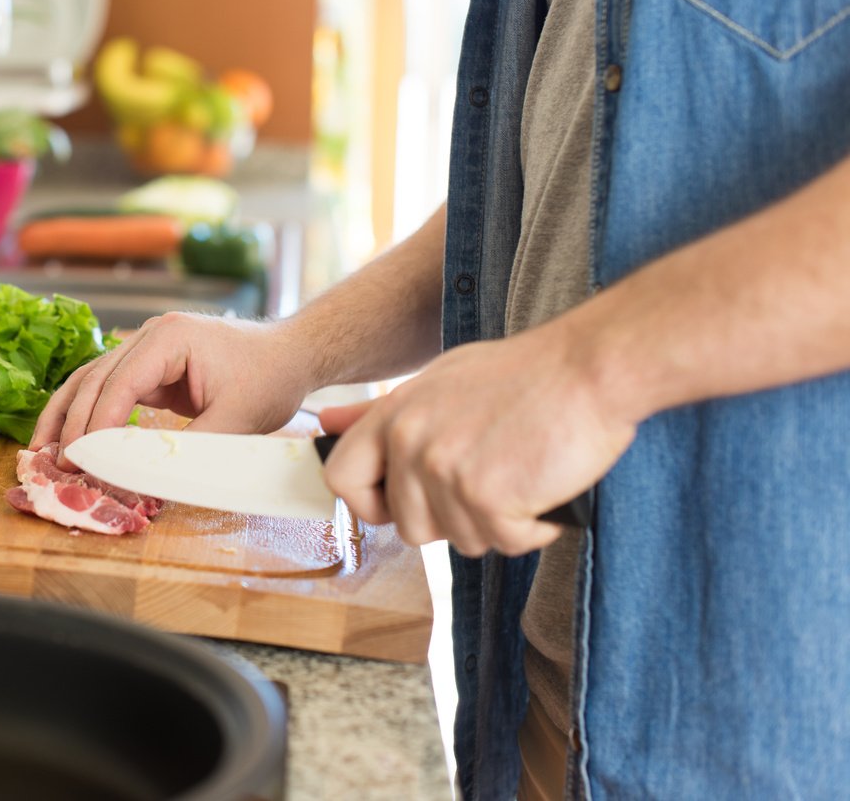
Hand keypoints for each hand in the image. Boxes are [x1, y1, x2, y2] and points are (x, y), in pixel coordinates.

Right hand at [32, 313, 311, 459]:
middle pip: (96, 378)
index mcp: (169, 338)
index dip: (96, 423)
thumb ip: (190, 447)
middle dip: (73, 422)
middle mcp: (150, 336)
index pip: (119, 382)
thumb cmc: (270, 379)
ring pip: (92, 379)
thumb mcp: (236, 420)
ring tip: (42, 449)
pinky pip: (110, 388)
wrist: (291, 356)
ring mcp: (146, 348)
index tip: (80, 459)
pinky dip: (89, 412)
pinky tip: (71, 438)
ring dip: (67, 415)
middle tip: (56, 464)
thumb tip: (146, 477)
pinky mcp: (150, 366)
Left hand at [318, 326, 636, 555]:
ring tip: (522, 474)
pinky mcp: (487, 497)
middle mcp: (410, 442)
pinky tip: (545, 486)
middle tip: (491, 481)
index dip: (371, 504)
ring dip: (499, 522)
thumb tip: (324, 423)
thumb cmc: (522, 376)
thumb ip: (379, 413)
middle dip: (452, 520)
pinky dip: (534, 527)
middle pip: (409, 527)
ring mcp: (446, 470)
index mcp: (394, 414)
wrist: (588, 368)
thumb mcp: (438, 381)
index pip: (341, 478)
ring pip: (462, 541)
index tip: (406, 502)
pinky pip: (505, 543)